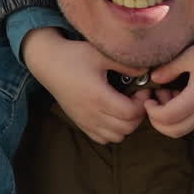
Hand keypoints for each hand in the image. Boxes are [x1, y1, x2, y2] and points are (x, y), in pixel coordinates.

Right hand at [22, 30, 147, 143]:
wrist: (48, 64)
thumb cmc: (74, 56)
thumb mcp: (100, 54)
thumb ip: (125, 64)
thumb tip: (145, 72)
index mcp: (98, 96)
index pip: (130, 113)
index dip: (142, 103)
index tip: (142, 89)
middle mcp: (91, 113)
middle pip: (126, 128)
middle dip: (139, 114)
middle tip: (138, 97)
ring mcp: (85, 121)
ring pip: (116, 137)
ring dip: (127, 125)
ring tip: (127, 106)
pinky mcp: (80, 123)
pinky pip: (103, 139)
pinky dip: (113, 131)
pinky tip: (114, 114)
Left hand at [144, 38, 193, 137]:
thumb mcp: (191, 56)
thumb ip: (170, 69)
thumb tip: (154, 78)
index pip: (166, 119)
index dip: (152, 111)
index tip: (148, 97)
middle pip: (174, 131)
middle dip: (158, 120)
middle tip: (155, 100)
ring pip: (186, 127)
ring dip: (172, 117)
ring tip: (170, 92)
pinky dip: (185, 113)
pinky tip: (185, 93)